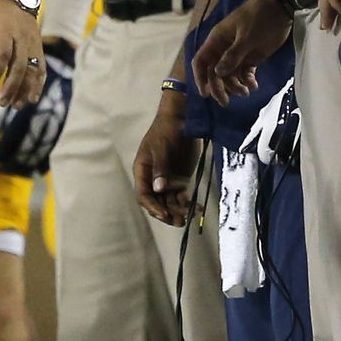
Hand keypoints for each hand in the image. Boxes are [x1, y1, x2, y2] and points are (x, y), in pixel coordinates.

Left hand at [0, 0, 45, 108]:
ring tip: (17, 106)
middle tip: (2, 103)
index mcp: (5, 30)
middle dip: (11, 86)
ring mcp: (33, 44)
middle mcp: (22, 38)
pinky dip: (38, 84)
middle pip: (20, 65)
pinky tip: (32, 98)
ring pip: (33, 70)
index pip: (3, 52)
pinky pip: (42, 68)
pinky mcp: (39, 48)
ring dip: (26, 89)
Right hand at [133, 98, 198, 225]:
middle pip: (156, 202)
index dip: (152, 206)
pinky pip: (182, 195)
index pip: (143, 194)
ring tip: (188, 218)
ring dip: (177, 211)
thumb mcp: (161, 148)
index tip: (164, 214)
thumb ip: (160, 168)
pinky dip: (188, 203)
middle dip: (166, 213)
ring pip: (169, 201)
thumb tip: (158, 189)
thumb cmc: (166, 130)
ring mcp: (167, 179)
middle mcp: (153, 178)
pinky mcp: (180, 178)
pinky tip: (197, 208)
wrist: (182, 118)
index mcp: (143, 170)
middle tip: (179, 221)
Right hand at [191, 0, 290, 105]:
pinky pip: (245, 73)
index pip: (201, 61)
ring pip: (230, 75)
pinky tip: (254, 86)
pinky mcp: (252, 57)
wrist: (280, 8)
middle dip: (219, 87)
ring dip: (236, 86)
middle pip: (215, 72)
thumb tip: (218, 73)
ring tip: (247, 91)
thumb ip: (233, 56)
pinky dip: (248, 81)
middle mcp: (224, 49)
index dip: (200, 77)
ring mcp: (238, 54)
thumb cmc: (259, 18)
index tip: (205, 93)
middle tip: (226, 102)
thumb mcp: (246, 36)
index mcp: (217, 41)